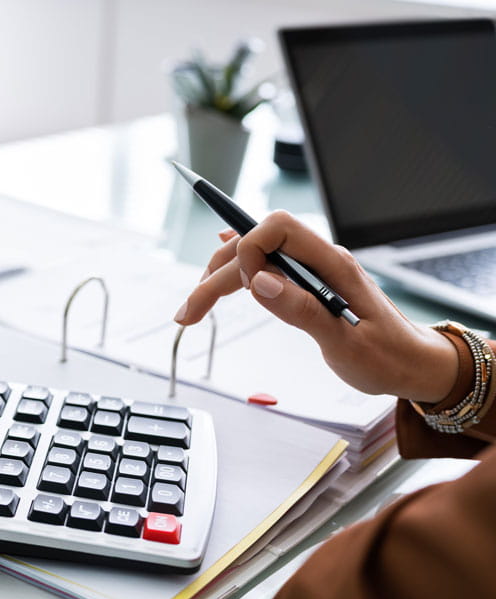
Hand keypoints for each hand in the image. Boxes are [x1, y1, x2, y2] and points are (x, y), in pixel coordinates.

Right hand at [174, 211, 457, 402]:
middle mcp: (320, 260)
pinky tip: (220, 265)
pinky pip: (267, 265)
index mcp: (332, 264)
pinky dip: (236, 270)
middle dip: (216, 273)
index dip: (249, 250)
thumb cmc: (387, 356)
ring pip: (255, 258)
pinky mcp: (308, 285)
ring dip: (219, 278)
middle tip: (189, 311)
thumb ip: (302, 309)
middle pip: (255, 244)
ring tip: (193, 308)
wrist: (413, 365)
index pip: (277, 228)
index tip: (244, 290)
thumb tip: (260, 282)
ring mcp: (313, 271)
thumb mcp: (345, 343)